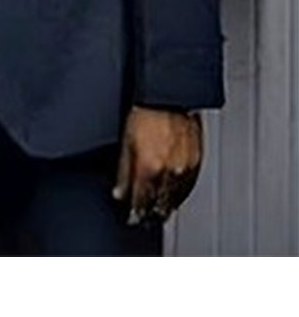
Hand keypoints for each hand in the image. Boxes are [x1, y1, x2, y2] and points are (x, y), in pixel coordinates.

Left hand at [113, 106, 203, 223]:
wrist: (168, 98)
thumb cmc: (144, 113)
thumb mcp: (125, 142)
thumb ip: (123, 171)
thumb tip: (119, 193)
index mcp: (149, 167)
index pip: (143, 201)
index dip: (136, 212)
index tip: (132, 218)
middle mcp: (170, 171)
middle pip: (162, 203)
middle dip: (152, 213)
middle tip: (145, 218)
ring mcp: (186, 167)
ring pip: (177, 197)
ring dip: (167, 206)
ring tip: (159, 212)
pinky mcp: (197, 161)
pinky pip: (189, 186)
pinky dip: (181, 194)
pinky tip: (175, 196)